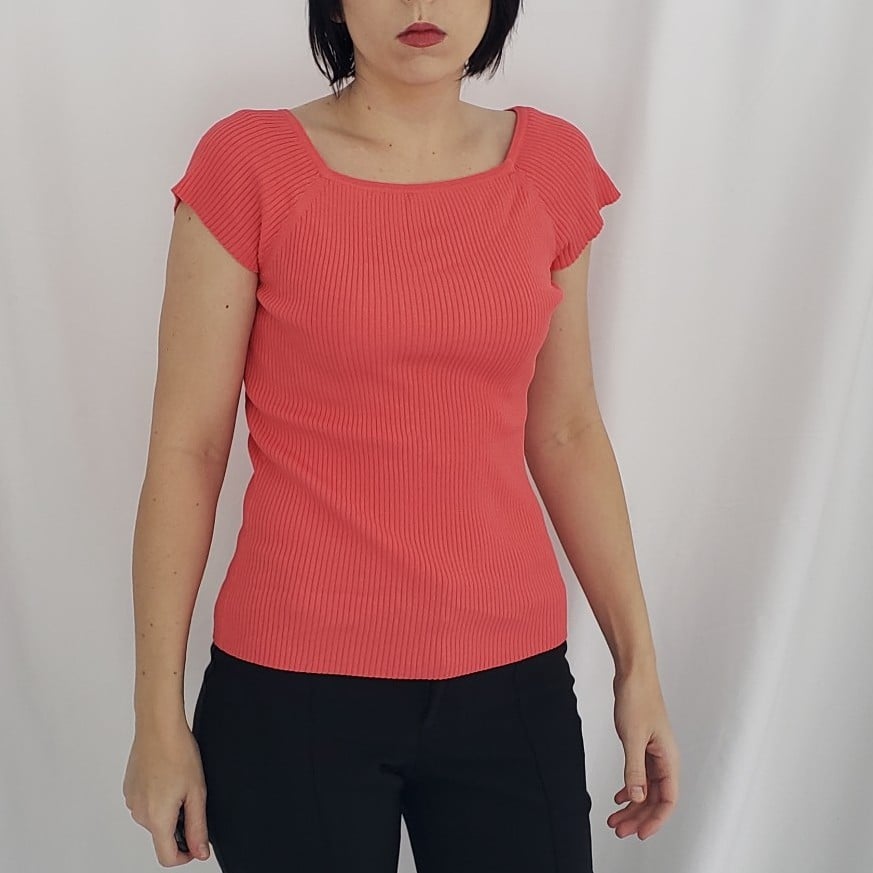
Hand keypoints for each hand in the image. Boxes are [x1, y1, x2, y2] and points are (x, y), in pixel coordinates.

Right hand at [122, 718, 210, 865]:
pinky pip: (145, 803)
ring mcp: (132, 801)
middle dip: (179, 825)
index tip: (196, 844)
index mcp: (157, 819)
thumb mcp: (197, 793)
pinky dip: (158, 798)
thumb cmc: (178, 753)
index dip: (186, 856)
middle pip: (162, 835)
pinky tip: (168, 777)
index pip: (167, 857)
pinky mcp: (129, 789)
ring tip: (180, 783)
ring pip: (153, 818)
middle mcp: (139, 814)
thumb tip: (200, 852)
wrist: (159, 727)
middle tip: (192, 797)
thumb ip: (198, 827)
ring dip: (168, 810)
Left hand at [608, 668, 679, 839]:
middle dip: (639, 817)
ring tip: (615, 818)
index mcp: (669, 759)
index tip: (639, 834)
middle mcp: (664, 759)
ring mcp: (654, 752)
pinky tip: (619, 797)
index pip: (668, 800)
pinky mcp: (643, 745)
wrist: (633, 674)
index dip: (655, 820)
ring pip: (646, 788)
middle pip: (656, 798)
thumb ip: (634, 769)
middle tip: (619, 829)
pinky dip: (630, 788)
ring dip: (632, 805)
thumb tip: (637, 797)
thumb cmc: (638, 699)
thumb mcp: (633, 737)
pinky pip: (640, 775)